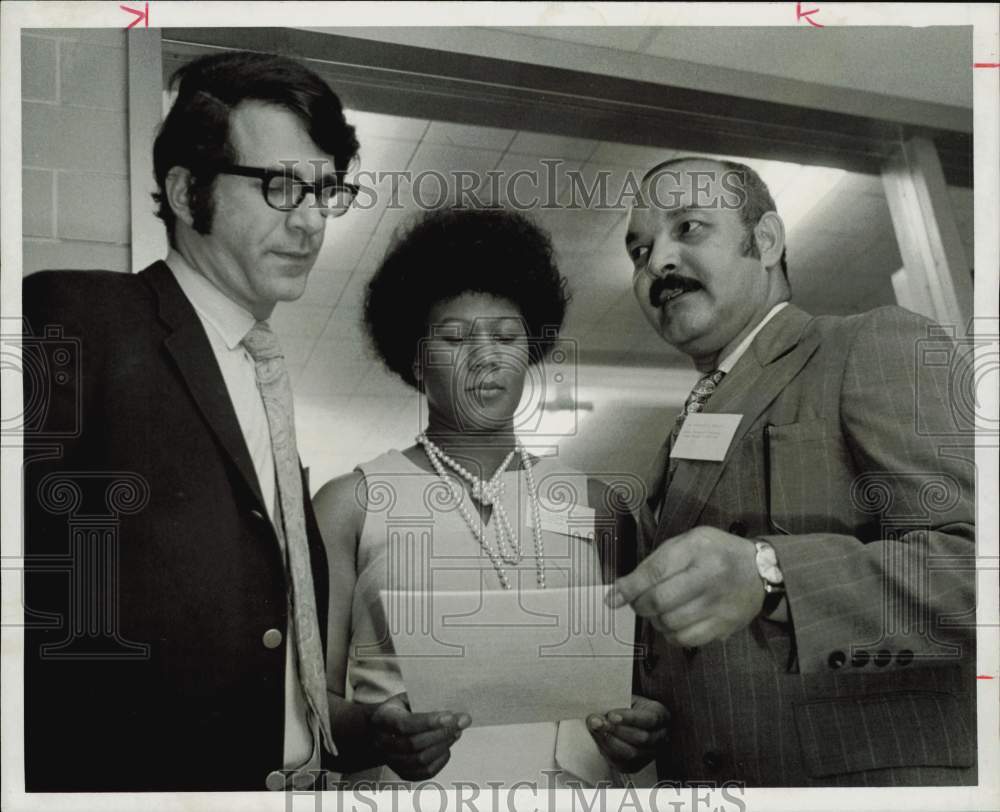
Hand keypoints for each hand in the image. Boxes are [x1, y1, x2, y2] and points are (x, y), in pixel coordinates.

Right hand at [368, 693, 470, 779]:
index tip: (451, 716)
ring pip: (420, 760)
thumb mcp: (406, 698)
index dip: (428, 722)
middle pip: (414, 744)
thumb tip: (453, 709)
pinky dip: (440, 760)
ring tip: (456, 732)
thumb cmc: (400, 709)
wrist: (382, 728)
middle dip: (442, 733)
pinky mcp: (402, 772)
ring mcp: (391, 760)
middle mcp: (382, 742)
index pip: (405, 724)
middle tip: (460, 722)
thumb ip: (425, 701)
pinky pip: (424, 772)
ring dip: (443, 745)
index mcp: (382, 718)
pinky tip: (447, 747)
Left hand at [587, 696, 668, 772]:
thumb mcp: (626, 697)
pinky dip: (607, 750)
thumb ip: (617, 701)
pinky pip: (621, 762)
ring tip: (594, 728)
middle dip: (616, 730)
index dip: (630, 718)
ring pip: (631, 753)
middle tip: (596, 721)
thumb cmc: (627, 705)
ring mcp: (649, 754)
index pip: (649, 719)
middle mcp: (660, 737)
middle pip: (641, 739)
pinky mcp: (635, 766)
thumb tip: (600, 703)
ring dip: (609, 741)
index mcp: (661, 716)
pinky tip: (598, 738)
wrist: (628, 719)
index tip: (611, 715)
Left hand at [608, 526, 762, 646]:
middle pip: (660, 602)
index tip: (612, 598)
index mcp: (698, 551)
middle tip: (640, 602)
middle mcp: (709, 579)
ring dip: (656, 620)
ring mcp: (719, 606)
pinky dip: (672, 634)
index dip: (629, 587)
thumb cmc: (717, 552)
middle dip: (641, 605)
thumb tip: (619, 591)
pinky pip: (686, 640)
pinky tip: (675, 622)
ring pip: (670, 624)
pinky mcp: (724, 627)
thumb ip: (655, 563)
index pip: (655, 572)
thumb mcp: (688, 542)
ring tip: (660, 610)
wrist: (761, 571)